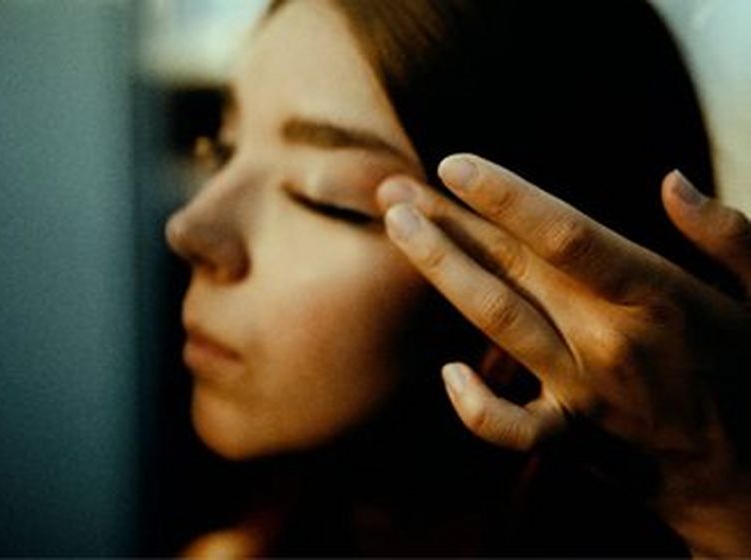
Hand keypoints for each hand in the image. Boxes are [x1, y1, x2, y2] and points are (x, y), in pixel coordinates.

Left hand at [376, 154, 750, 555]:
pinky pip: (511, 429)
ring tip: (397, 226)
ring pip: (497, 320)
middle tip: (395, 189)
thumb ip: (727, 234)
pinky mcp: (572, 437)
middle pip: (512, 266)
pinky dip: (475, 407)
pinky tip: (447, 372)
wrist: (748, 475)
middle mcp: (609, 341)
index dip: (504, 195)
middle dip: (449, 221)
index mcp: (655, 295)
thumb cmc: (750, 370)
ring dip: (441, 269)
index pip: (564, 233)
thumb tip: (672, 179)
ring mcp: (584, 392)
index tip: (453, 165)